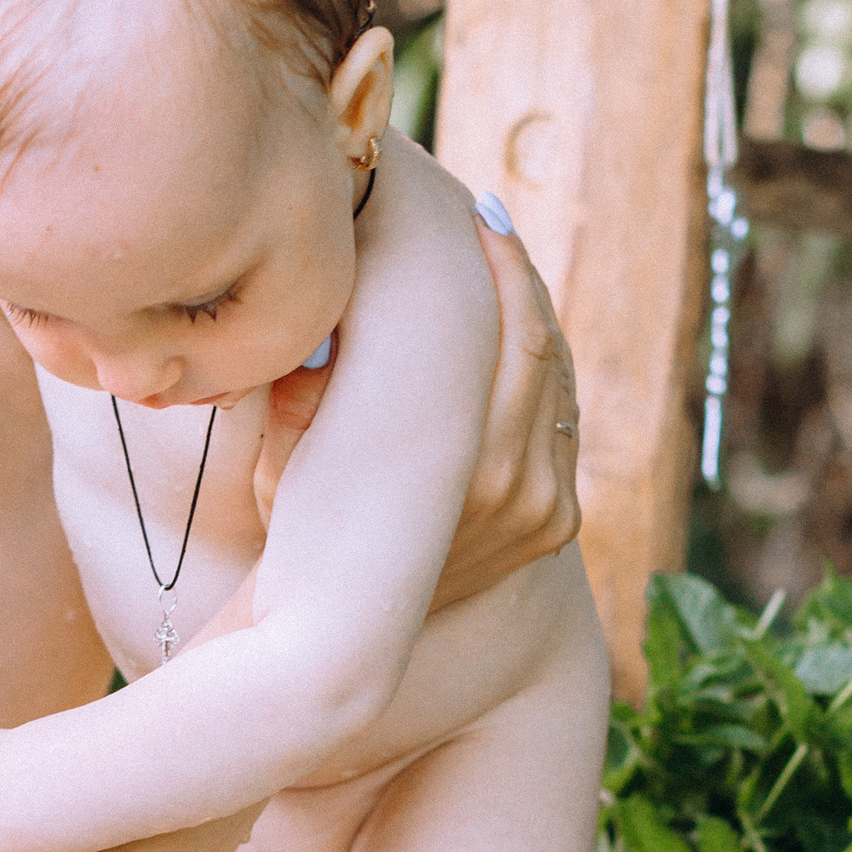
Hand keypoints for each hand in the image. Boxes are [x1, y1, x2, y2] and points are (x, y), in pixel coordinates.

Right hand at [242, 195, 580, 588]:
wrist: (354, 641)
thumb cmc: (304, 536)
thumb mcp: (289, 468)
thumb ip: (300, 398)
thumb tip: (315, 327)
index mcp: (462, 468)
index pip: (504, 332)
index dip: (494, 260)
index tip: (470, 209)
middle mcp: (517, 487)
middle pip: (540, 343)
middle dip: (515, 270)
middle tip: (486, 216)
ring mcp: (546, 507)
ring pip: (558, 378)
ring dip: (531, 313)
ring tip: (496, 259)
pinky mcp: (560, 521)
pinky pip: (562, 419)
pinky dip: (542, 368)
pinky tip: (511, 328)